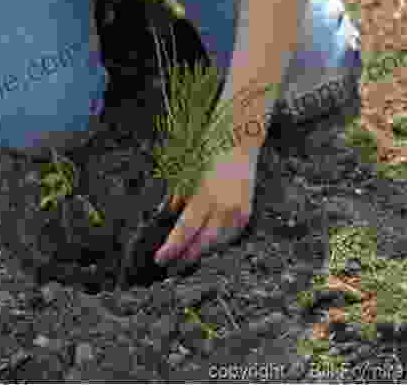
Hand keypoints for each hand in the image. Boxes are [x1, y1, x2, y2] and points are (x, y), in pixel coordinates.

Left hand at [153, 146, 258, 266]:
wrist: (241, 140)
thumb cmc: (210, 149)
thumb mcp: (188, 169)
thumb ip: (179, 194)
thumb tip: (169, 212)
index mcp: (207, 195)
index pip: (186, 230)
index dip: (172, 248)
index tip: (159, 259)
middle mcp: (225, 207)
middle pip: (202, 243)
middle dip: (184, 257)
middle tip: (169, 266)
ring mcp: (238, 212)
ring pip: (216, 244)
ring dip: (200, 252)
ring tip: (184, 257)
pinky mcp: (246, 214)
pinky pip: (228, 237)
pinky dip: (215, 243)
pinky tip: (204, 244)